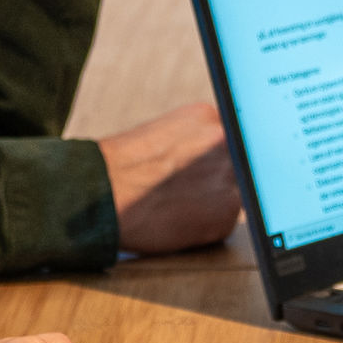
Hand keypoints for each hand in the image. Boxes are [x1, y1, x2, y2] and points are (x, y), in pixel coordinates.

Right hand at [98, 101, 239, 253]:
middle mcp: (225, 145)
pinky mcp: (226, 216)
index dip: (221, 152)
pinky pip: (225, 220)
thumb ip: (197, 138)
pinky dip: (207, 224)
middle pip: (242, 161)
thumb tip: (214, 154)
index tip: (211, 162)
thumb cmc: (122, 166)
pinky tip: (179, 219)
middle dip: (222, 174)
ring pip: (236, 192)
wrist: (101, 195)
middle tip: (191, 185)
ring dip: (215, 199)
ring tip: (178, 201)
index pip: (234, 134)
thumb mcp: (165, 132)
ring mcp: (229, 180)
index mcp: (208, 118)